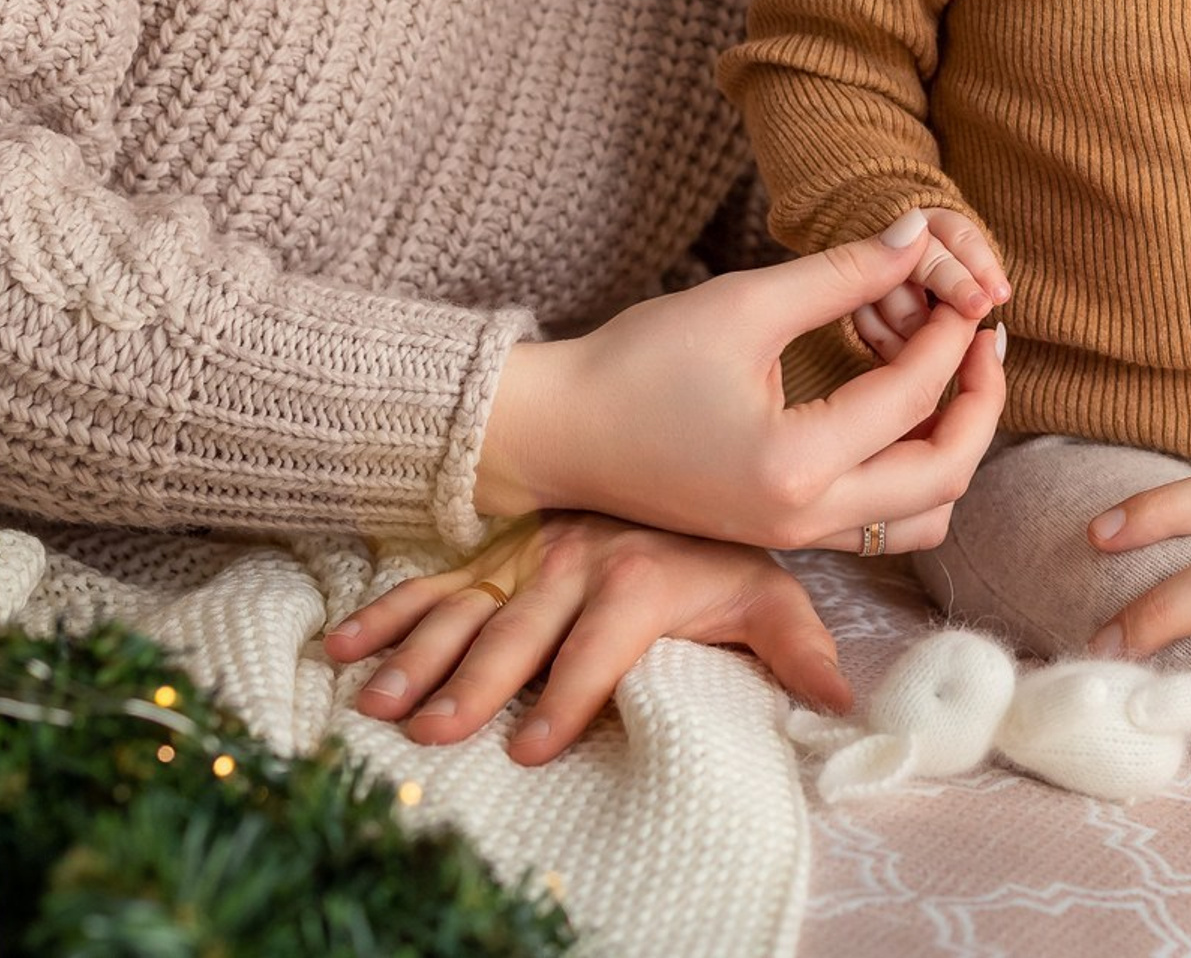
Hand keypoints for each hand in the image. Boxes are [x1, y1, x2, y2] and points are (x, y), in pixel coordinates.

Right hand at [324, 513, 851, 763]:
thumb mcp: (761, 584)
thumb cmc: (715, 547)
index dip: (571, 693)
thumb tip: (838, 701)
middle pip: (520, 630)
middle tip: (432, 730)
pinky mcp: (493, 557)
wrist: (673, 455)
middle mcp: (574, 564)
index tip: (533, 747)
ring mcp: (525, 559)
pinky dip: (383, 614)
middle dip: (475, 682)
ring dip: (419, 655)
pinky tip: (338, 647)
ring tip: (375, 703)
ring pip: (465, 609)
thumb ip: (793, 640)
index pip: (603, 641)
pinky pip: (433, 584)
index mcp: (638, 576)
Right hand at [475, 210, 1006, 549]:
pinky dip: (914, 466)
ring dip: (953, 443)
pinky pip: (884, 519)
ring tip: (950, 371)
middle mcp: (804, 519)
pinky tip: (902, 403)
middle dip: (979, 402)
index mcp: (795, 466)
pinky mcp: (785, 533)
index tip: (966, 287)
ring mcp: (796, 537)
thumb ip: (844, 273)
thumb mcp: (745, 304)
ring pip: (923, 514)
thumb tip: (921, 235)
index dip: (952, 334)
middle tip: (981, 336)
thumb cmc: (638, 363)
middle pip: (945, 476)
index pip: (914, 398)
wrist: (559, 433)